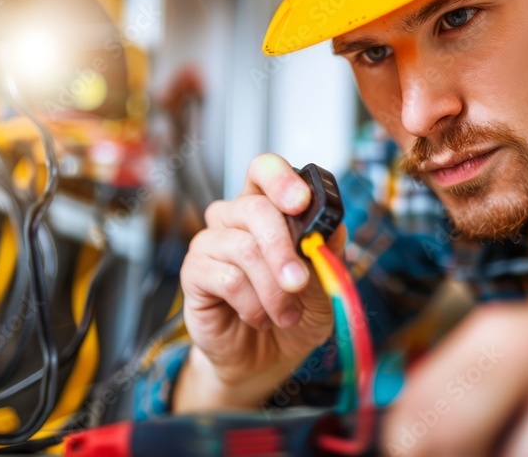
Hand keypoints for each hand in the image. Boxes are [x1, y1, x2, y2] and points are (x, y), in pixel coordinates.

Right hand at [175, 153, 346, 410]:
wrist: (268, 358)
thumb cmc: (295, 312)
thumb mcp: (325, 283)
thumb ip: (327, 251)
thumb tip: (332, 226)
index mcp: (269, 208)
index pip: (265, 170)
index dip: (281, 179)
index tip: (300, 202)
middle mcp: (236, 218)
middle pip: (256, 208)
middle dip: (284, 249)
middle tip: (300, 283)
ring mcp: (212, 243)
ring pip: (244, 248)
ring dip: (273, 288)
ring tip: (286, 313)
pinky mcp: (194, 272)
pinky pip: (226, 278)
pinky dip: (252, 304)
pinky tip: (258, 317)